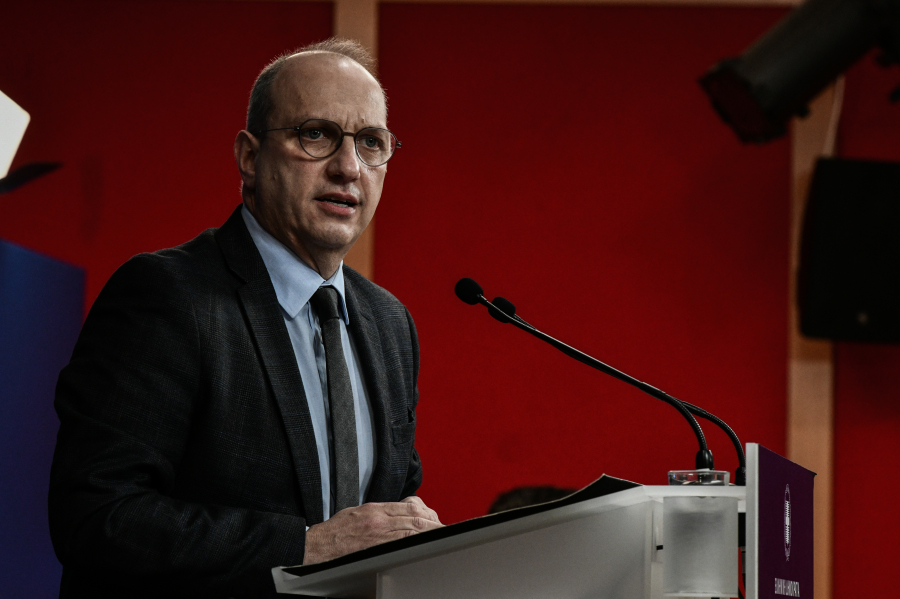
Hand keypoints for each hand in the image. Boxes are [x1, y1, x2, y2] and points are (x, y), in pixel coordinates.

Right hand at [303, 496, 442, 563]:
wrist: (317, 545)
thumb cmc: (334, 532)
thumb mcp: (357, 513)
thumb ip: (377, 512)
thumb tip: (395, 515)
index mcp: (375, 509)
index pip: (408, 505)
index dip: (425, 511)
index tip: (434, 517)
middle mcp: (378, 518)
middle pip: (414, 516)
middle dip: (432, 522)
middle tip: (443, 528)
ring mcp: (377, 533)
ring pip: (410, 528)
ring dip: (429, 531)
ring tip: (440, 535)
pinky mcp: (374, 547)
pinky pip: (400, 542)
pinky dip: (415, 542)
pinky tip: (424, 544)